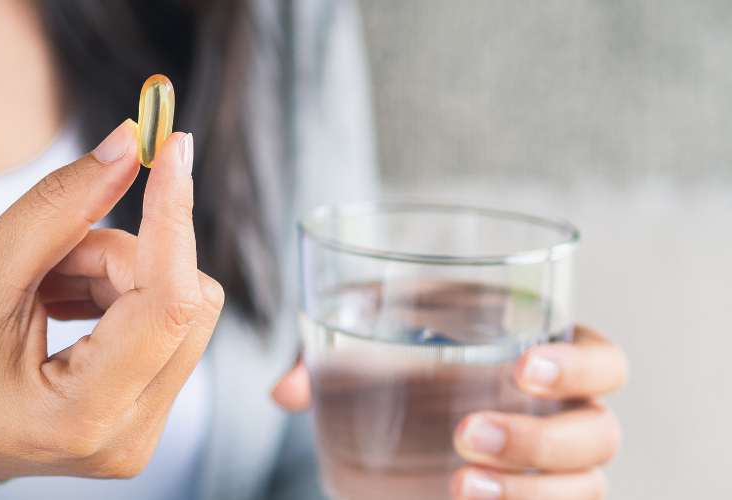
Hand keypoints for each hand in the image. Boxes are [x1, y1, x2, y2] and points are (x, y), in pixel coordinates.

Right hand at [0, 121, 223, 479]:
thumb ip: (62, 206)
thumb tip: (128, 145)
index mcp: (82, 414)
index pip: (169, 303)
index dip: (174, 216)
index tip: (172, 147)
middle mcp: (128, 435)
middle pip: (185, 303)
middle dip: (126, 255)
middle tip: (55, 253)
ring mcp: (139, 431)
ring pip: (178, 310)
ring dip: (117, 274)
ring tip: (43, 285)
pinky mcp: (139, 413)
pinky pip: (163, 328)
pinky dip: (118, 295)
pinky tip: (60, 300)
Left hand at [272, 326, 627, 499]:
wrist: (398, 421)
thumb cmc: (403, 363)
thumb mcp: (371, 341)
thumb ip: (329, 355)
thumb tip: (284, 392)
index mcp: (545, 358)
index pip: (603, 358)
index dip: (580, 364)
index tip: (522, 367)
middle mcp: (565, 418)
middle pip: (599, 433)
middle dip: (539, 439)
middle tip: (466, 435)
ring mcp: (555, 472)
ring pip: (586, 490)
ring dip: (529, 493)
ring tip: (460, 485)